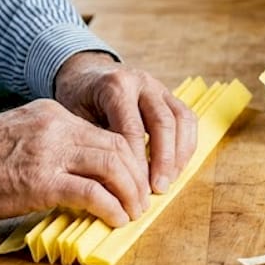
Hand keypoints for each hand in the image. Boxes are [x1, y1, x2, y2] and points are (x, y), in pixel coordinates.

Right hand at [0, 99, 148, 226]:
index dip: (127, 158)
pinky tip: (115, 220)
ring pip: (113, 166)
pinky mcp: (41, 182)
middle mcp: (56, 127)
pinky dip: (111, 208)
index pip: (104, 132)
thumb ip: (49, 146)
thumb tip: (78, 174)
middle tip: (141, 199)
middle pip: (117, 146)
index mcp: (51, 113)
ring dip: (130, 193)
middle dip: (136, 176)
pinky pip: (92, 193)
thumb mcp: (17, 136)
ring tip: (133, 212)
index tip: (133, 179)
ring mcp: (50, 153)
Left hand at [52, 52, 196, 196]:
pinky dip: (186, 144)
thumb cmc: (78, 100)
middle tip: (158, 189)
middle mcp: (141, 82)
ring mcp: (158, 87)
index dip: (137, 162)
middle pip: (163, 123)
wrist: (84, 74)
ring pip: (181, 119)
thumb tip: (112, 181)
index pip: (132, 129)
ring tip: (169, 181)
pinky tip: (176, 167)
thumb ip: (97, 143)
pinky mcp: (169, 95)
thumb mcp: (76, 119)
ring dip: (178, 155)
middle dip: (163, 160)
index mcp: (115, 86)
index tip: (135, 188)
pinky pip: (187, 118)